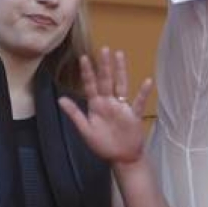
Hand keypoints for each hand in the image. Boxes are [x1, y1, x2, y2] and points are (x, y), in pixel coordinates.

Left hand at [59, 47, 152, 164]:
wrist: (122, 157)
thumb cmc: (103, 145)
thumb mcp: (86, 131)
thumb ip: (74, 114)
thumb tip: (60, 99)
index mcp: (96, 106)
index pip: (90, 85)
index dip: (87, 72)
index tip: (84, 58)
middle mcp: (109, 102)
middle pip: (106, 80)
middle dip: (105, 65)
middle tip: (104, 49)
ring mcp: (122, 107)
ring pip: (121, 85)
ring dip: (121, 71)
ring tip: (120, 55)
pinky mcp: (134, 115)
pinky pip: (139, 102)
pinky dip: (143, 93)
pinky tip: (147, 81)